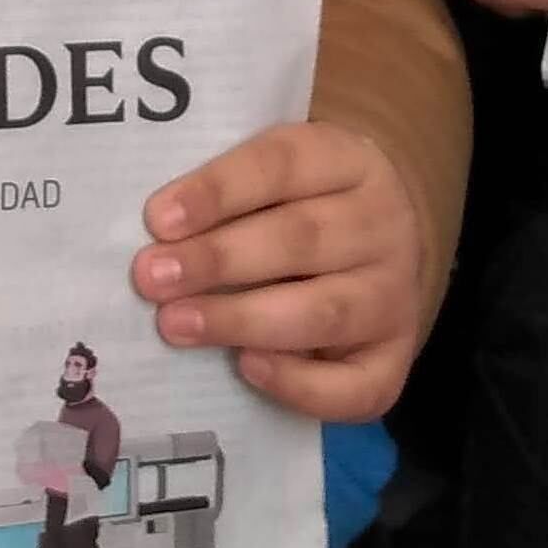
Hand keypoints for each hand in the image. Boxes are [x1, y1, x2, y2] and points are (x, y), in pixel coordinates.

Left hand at [136, 121, 427, 420]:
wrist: (380, 245)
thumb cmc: (300, 206)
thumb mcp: (276, 177)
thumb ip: (226, 195)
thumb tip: (154, 234)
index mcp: (348, 161)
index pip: (282, 165)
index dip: (218, 190)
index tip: (158, 219)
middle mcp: (381, 225)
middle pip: (300, 239)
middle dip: (218, 260)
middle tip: (151, 278)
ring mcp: (395, 296)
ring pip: (324, 311)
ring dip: (242, 319)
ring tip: (175, 325)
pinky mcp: (396, 359)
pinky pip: (357, 386)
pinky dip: (299, 383)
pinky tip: (246, 368)